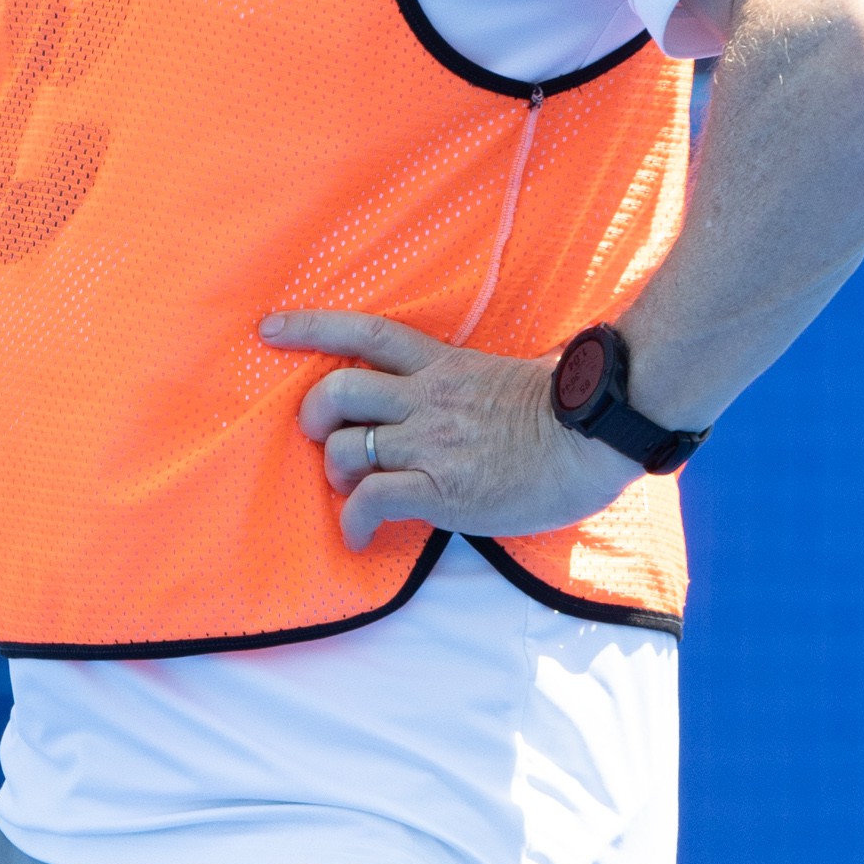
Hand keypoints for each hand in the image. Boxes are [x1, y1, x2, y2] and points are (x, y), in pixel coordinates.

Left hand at [266, 311, 637, 551]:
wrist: (593, 439)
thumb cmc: (562, 415)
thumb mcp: (500, 379)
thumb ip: (461, 385)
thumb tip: (449, 395)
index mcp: (442, 365)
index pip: (365, 332)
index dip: (310, 328)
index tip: (271, 330)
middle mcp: (426, 398)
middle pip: (338, 389)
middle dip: (314, 414)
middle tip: (322, 435)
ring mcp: (430, 443)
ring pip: (345, 448)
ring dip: (335, 474)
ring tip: (352, 491)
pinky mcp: (439, 488)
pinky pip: (371, 501)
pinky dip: (353, 521)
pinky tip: (359, 535)